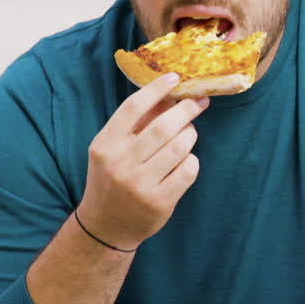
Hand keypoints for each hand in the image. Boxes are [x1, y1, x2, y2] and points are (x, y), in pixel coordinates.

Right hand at [77, 73, 208, 249]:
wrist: (105, 225)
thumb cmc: (112, 178)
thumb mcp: (112, 150)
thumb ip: (136, 124)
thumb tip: (168, 94)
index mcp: (105, 145)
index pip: (133, 108)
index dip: (156, 89)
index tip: (175, 77)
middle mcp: (120, 163)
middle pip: (163, 126)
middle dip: (186, 109)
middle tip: (200, 101)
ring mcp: (139, 184)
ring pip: (180, 147)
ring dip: (190, 135)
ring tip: (189, 133)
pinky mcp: (159, 201)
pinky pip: (188, 170)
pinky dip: (192, 160)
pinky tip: (186, 160)